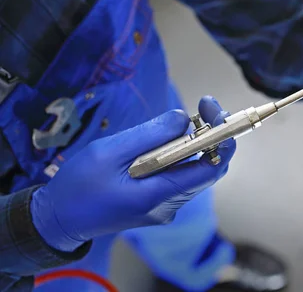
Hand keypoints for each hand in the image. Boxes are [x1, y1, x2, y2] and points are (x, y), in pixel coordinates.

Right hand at [30, 96, 235, 251]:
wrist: (57, 219)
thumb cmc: (77, 186)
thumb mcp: (108, 152)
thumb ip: (149, 135)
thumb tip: (183, 118)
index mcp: (159, 195)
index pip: (210, 169)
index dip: (221, 137)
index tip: (213, 109)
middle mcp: (169, 205)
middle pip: (209, 169)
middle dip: (213, 135)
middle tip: (205, 105)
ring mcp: (165, 207)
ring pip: (196, 171)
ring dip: (199, 143)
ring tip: (191, 116)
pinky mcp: (158, 204)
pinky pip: (181, 176)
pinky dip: (183, 154)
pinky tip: (170, 137)